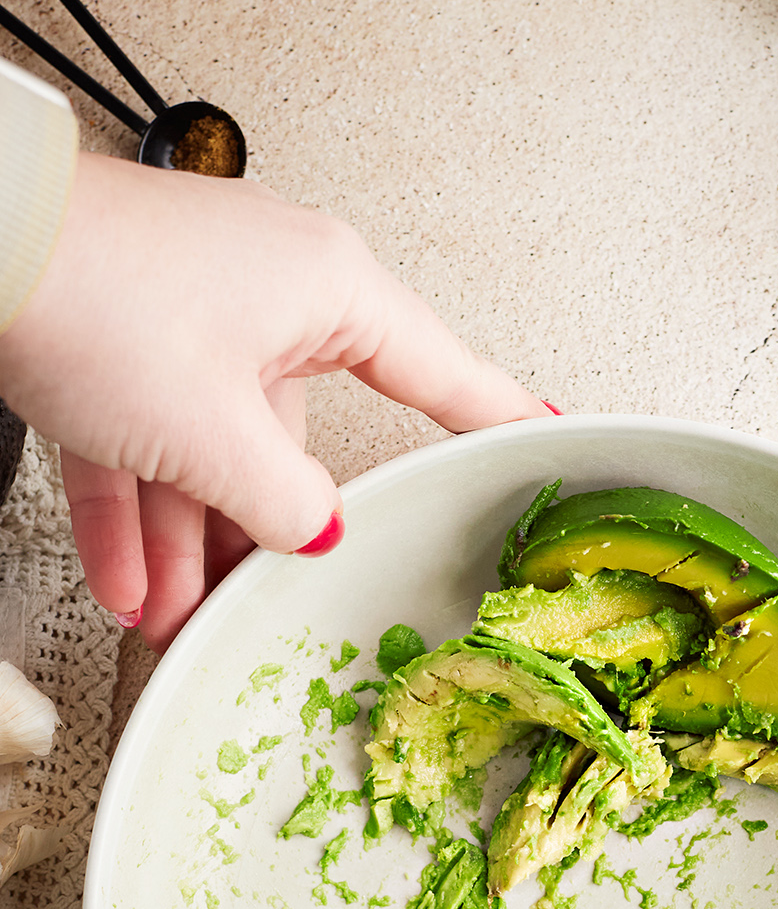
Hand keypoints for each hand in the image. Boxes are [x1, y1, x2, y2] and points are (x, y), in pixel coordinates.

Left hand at [0, 153, 552, 651]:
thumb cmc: (100, 297)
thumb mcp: (217, 435)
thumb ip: (288, 503)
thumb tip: (316, 534)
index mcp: (328, 292)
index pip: (440, 373)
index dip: (493, 419)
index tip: (544, 438)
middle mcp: (270, 297)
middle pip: (291, 447)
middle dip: (255, 542)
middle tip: (254, 607)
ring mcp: (192, 319)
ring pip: (208, 456)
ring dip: (186, 546)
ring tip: (170, 615)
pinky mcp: (122, 340)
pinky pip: (148, 444)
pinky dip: (137, 513)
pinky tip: (128, 582)